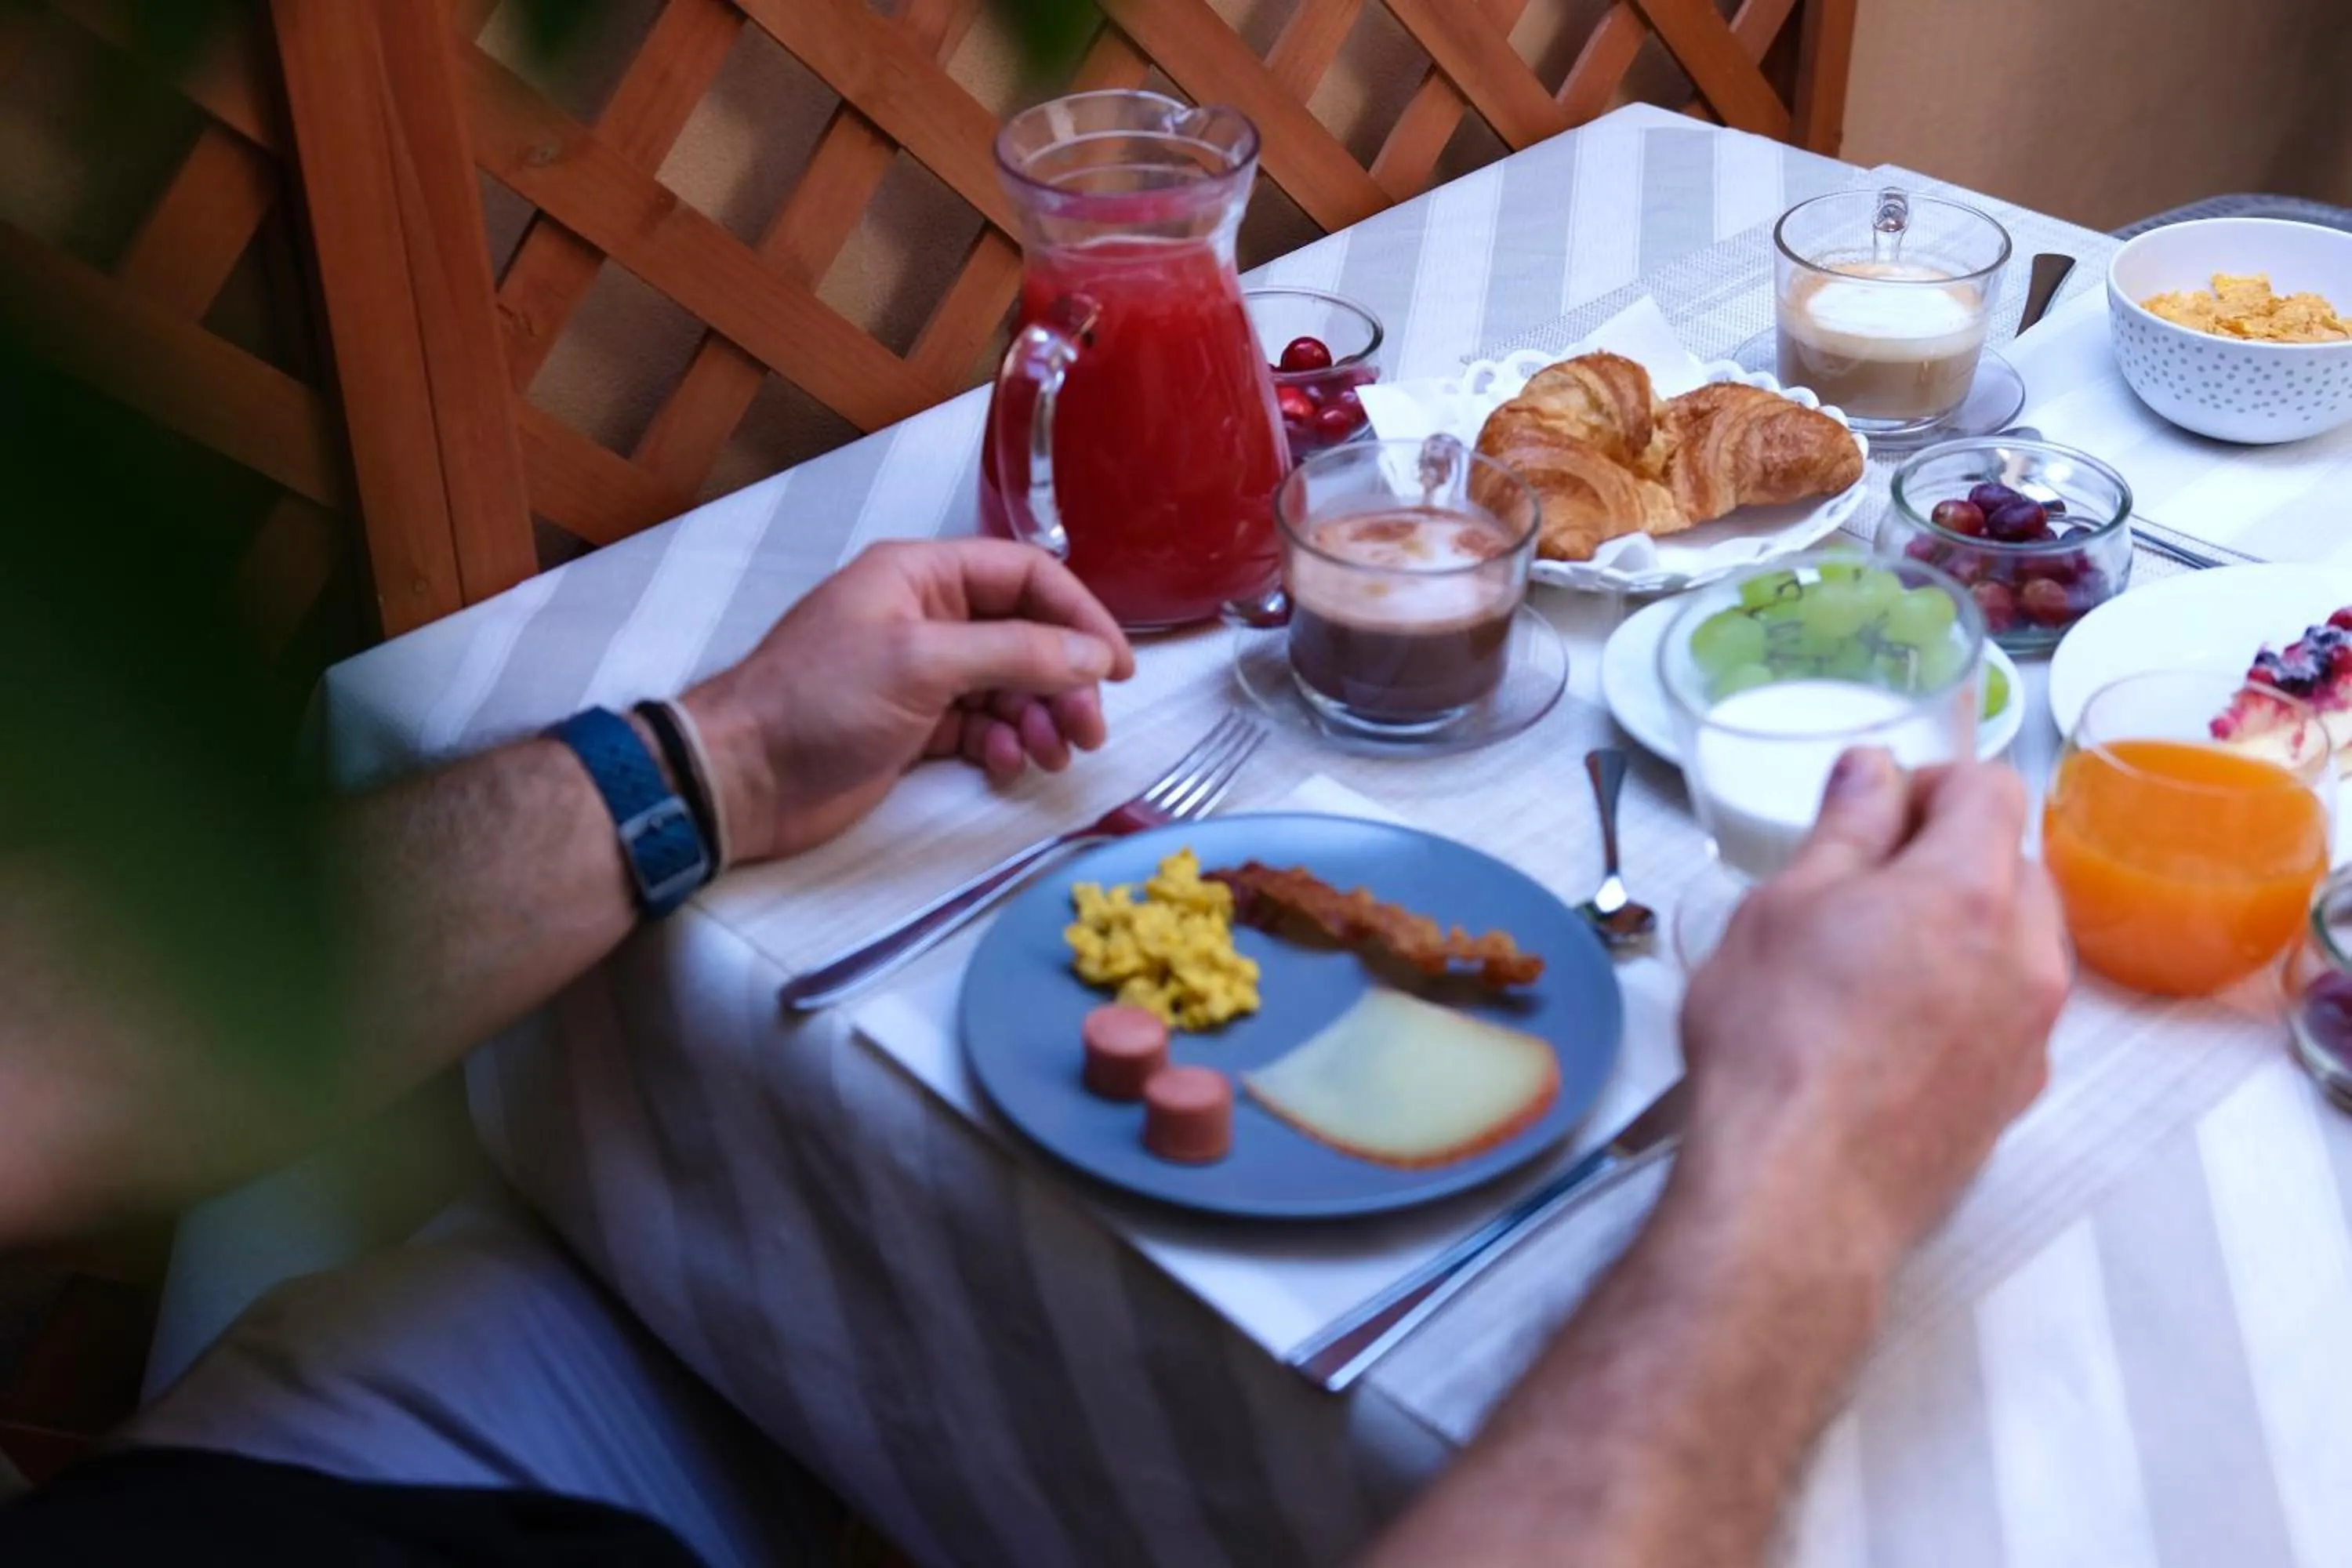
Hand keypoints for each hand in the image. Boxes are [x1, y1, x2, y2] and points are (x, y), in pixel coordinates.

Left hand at [680, 539, 1134, 861]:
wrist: (741, 778)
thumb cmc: (819, 702)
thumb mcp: (923, 664)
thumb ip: (1016, 653)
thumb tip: (1095, 656)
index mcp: (921, 576)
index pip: (1025, 576)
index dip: (1080, 616)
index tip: (1119, 668)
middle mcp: (926, 616)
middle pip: (1026, 635)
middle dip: (1064, 681)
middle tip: (1087, 731)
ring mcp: (920, 674)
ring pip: (1010, 686)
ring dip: (1040, 718)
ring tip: (1050, 756)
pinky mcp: (914, 728)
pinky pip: (983, 726)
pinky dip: (1004, 744)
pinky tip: (1005, 765)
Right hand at [1676, 751, 2068, 1270]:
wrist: (1800, 1191)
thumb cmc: (1776, 1044)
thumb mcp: (1783, 907)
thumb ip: (1844, 830)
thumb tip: (1871, 774)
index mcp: (1969, 889)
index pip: (1989, 789)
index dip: (1928, 784)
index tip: (1873, 813)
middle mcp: (2026, 956)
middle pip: (2015, 865)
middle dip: (1950, 856)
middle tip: (1862, 887)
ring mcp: (2031, 1032)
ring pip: (2018, 943)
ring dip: (1962, 930)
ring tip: (1872, 964)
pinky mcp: (2016, 1094)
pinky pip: (2008, 1013)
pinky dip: (1966, 999)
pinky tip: (1888, 1030)